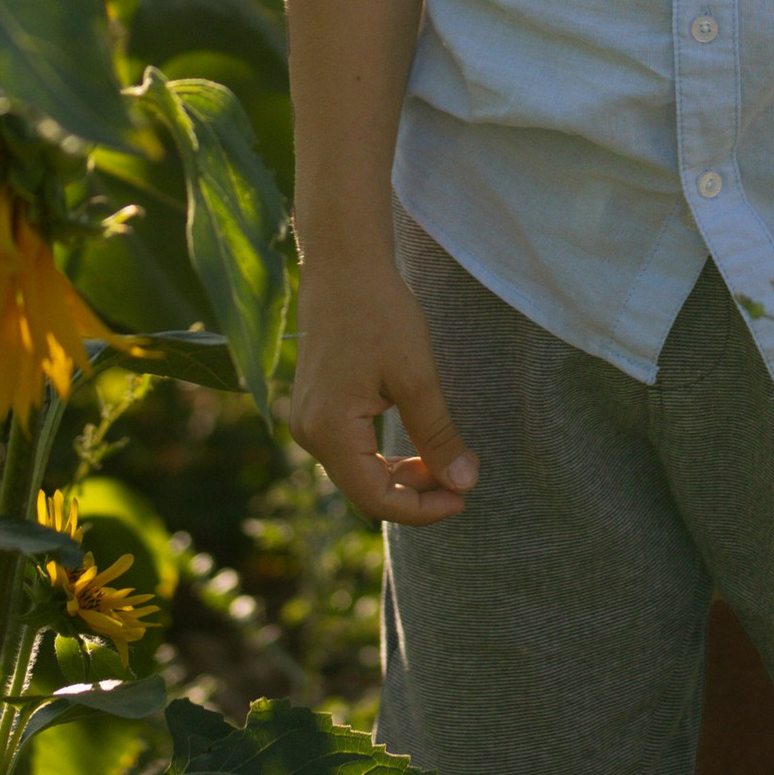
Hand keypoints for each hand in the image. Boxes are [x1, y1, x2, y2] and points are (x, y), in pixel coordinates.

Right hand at [287, 261, 479, 526]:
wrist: (343, 264)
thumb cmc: (380, 311)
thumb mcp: (416, 374)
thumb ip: (437, 435)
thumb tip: (464, 485)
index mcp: (329, 431)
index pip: (375, 500)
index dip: (421, 510)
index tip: (462, 499)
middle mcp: (310, 434)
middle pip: (364, 490)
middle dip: (414, 494)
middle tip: (460, 483)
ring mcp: (308, 421)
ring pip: (357, 471)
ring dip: (401, 476)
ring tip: (444, 463)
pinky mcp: (316, 407)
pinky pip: (350, 449)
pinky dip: (383, 456)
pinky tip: (417, 445)